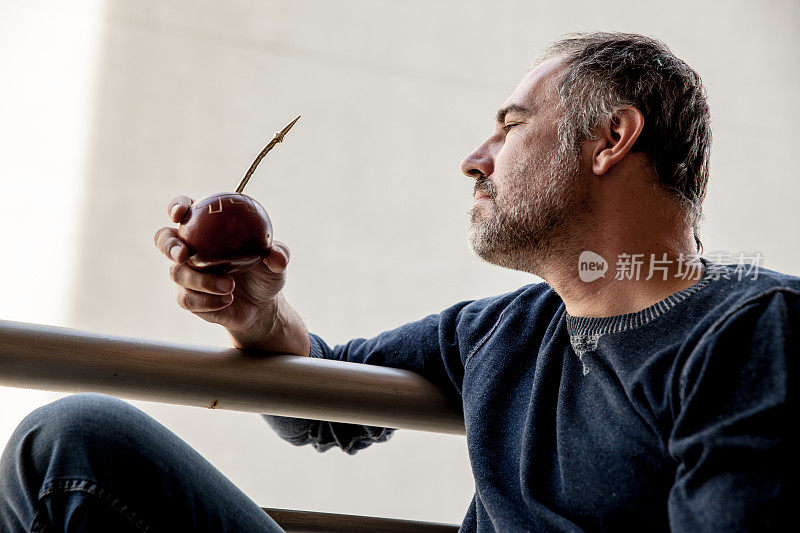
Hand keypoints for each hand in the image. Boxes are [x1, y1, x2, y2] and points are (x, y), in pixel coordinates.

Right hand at [154, 195, 290, 335]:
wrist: (261, 306)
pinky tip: (226, 300)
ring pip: (178, 274)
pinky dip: (207, 300)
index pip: (185, 210)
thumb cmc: (265, 274)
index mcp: (206, 229)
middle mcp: (191, 249)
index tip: (180, 214)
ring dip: (202, 280)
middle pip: (164, 239)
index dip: (177, 207)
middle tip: (184, 254)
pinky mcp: (188, 298)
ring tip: (229, 286)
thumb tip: (276, 255)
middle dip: (169, 245)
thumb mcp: (276, 263)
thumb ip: (278, 255)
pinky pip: (188, 298)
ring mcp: (186, 274)